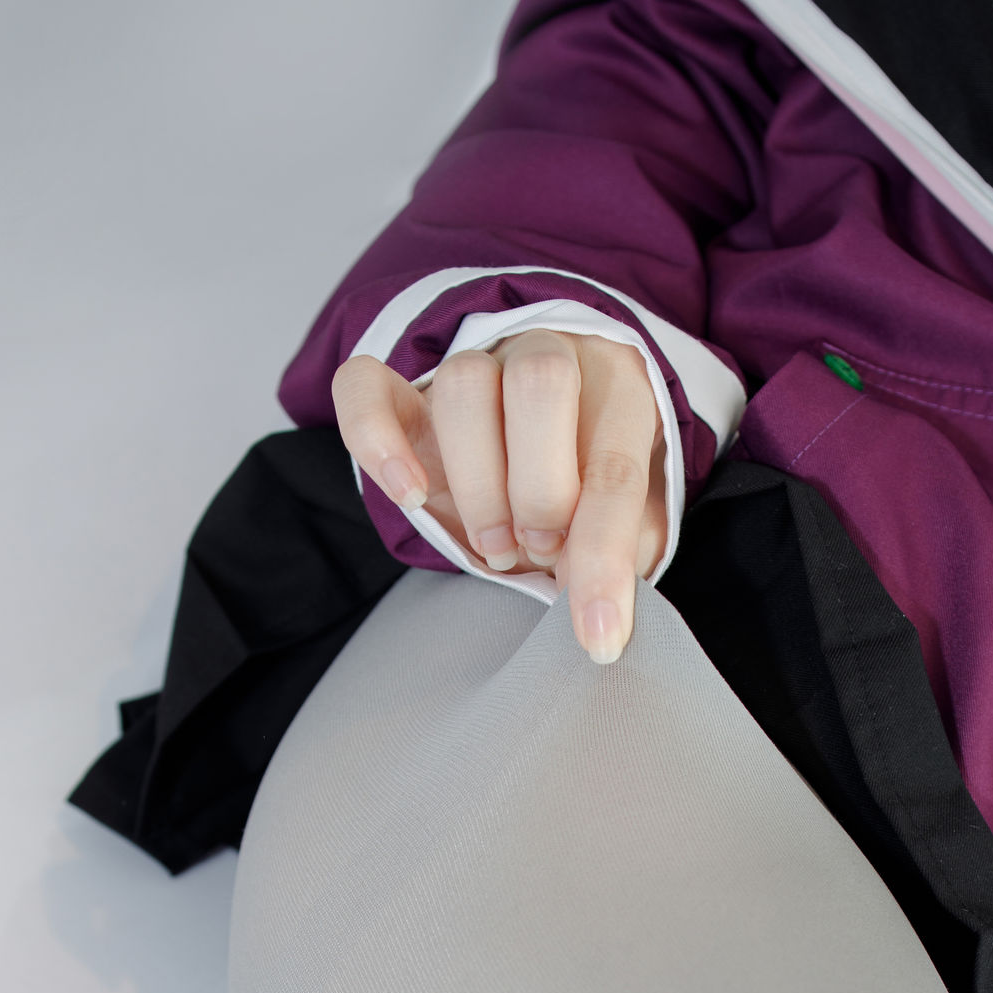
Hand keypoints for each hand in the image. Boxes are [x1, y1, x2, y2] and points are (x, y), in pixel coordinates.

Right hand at [332, 330, 668, 661]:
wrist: (536, 449)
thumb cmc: (587, 492)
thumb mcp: (627, 522)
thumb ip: (624, 550)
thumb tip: (605, 602)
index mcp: (617, 390)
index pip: (614, 470)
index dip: (603, 560)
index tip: (596, 634)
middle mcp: (546, 358)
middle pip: (540, 384)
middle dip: (540, 493)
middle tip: (540, 549)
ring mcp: (473, 367)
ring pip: (464, 385)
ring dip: (479, 486)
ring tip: (497, 545)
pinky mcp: (406, 391)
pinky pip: (364, 385)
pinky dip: (376, 440)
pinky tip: (409, 494)